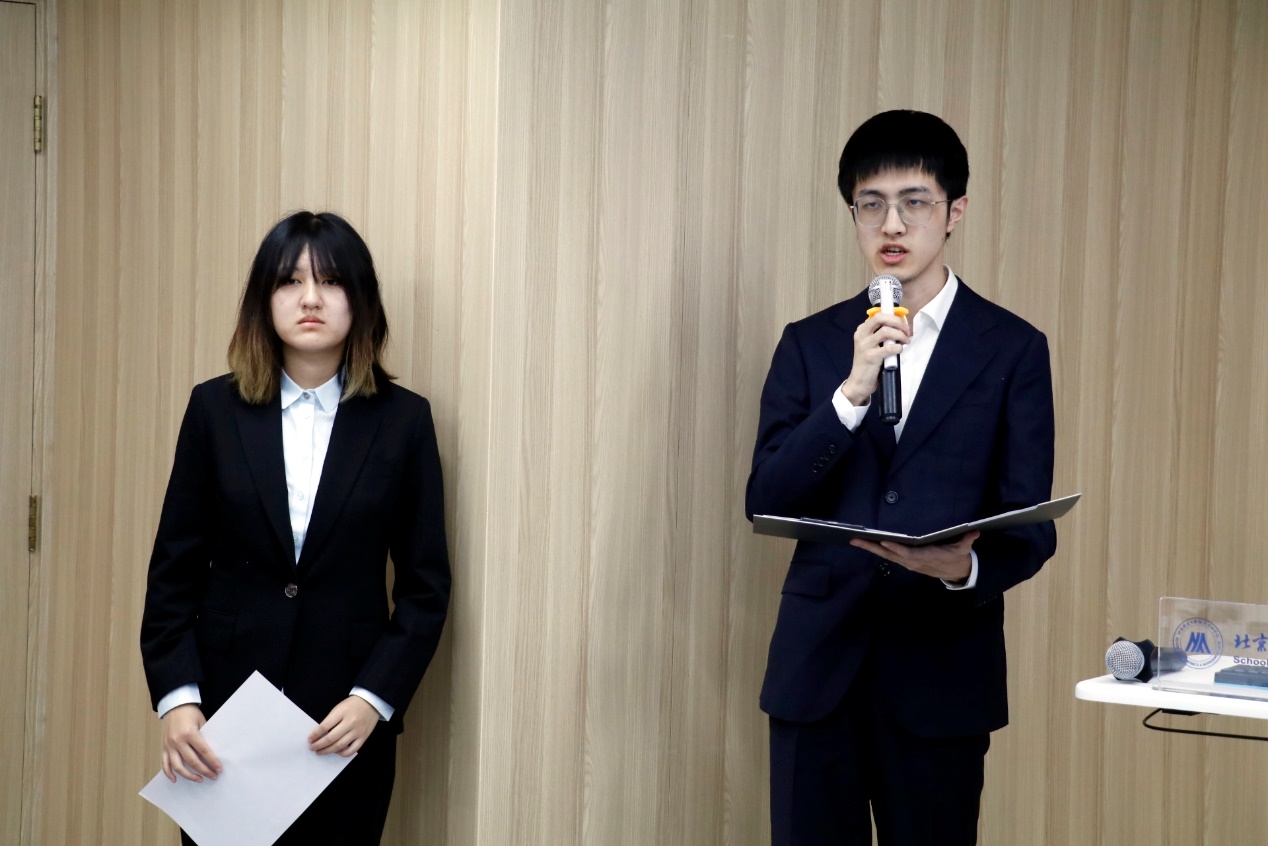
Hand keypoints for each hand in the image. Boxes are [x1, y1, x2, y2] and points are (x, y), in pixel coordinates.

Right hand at [161, 704, 220, 782]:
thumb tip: (213, 752)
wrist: (174, 705)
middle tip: (213, 776)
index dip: (212, 762)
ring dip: (189, 776)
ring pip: (177, 766)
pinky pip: (164, 764)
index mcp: (190, 733)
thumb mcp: (202, 721)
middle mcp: (178, 741)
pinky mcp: (163, 748)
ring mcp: (169, 746)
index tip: (219, 769)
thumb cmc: (190, 713)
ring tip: (199, 779)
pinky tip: (175, 780)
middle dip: (204, 771)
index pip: (204, 752)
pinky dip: (169, 773)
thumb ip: (205, 736)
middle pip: (192, 761)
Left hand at [308, 696, 379, 756]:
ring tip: (320, 752)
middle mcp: (350, 722)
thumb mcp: (339, 708)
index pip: (325, 726)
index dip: (315, 734)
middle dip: (319, 745)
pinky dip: (342, 753)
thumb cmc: (352, 705)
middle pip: (331, 738)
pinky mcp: (363, 737)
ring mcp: (357, 731)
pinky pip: (351, 750)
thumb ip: (330, 720)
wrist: (371, 702)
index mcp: (342, 712)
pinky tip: (336, 751)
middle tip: (312, 748)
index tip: (310, 739)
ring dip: (327, 751)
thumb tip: (320, 734)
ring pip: (340, 746)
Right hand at [839, 312, 911, 405]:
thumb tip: (900, 327)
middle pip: (880, 318)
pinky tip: (899, 350)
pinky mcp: (870, 357)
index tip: (903, 324)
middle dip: (897, 322)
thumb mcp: (871, 345)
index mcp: (862, 330)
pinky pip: (889, 348)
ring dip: (900, 335)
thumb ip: (880, 335)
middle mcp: (861, 335)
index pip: (878, 315)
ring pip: (886, 331)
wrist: (859, 382)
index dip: (893, 317)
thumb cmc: (868, 363)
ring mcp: (865, 346)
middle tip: (907, 330)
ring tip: (906, 341)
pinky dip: (898, 348)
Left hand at [850, 530, 978, 581]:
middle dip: (872, 547)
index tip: (884, 542)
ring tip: (855, 540)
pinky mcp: (905, 562)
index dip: (896, 549)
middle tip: (856, 540)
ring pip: (886, 556)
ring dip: (870, 548)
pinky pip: (888, 556)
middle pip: (890, 555)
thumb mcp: (963, 549)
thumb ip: (967, 541)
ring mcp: (908, 563)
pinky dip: (876, 550)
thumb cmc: (958, 557)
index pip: (908, 554)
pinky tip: (866, 544)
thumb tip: (974, 532)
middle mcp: (913, 562)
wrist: (957, 572)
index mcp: (926, 558)